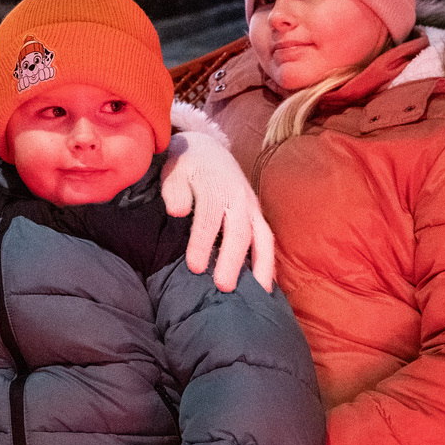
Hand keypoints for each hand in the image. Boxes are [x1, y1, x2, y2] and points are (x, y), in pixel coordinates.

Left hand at [162, 130, 274, 291]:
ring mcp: (252, 207)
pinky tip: (265, 285)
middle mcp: (239, 198)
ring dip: (261, 266)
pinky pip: (268, 240)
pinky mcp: (258, 215)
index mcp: (216, 187)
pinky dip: (269, 262)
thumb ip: (174, 191)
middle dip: (233, 261)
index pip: (209, 219)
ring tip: (258, 294)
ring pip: (262, 238)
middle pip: (239, 232)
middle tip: (224, 287)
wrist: (208, 150)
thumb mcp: (174, 172)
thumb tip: (178, 211)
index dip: (203, 244)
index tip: (195, 267)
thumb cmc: (186, 166)